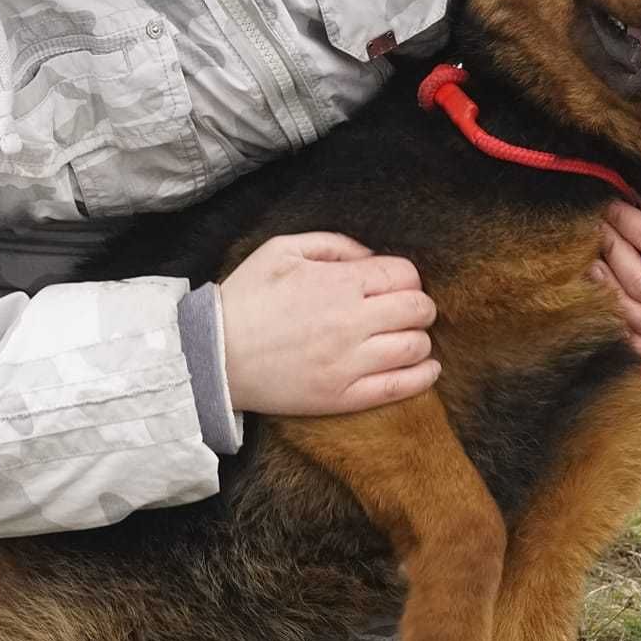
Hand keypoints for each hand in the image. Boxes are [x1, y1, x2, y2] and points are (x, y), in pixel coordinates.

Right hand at [220, 233, 439, 414]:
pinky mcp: (344, 396)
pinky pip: (401, 387)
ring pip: (416, 347)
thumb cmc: (245, 299)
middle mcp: (352, 322)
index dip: (405, 278)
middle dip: (418, 306)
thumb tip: (371, 257)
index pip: (405, 275)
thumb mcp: (281, 250)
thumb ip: (333, 244)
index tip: (392, 286)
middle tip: (404, 311)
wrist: (213, 357)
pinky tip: (426, 368)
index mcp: (339, 282)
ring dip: (419, 339)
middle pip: (419, 309)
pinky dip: (423, 375)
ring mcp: (350, 363)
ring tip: (407, 338)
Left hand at [590, 201, 640, 362]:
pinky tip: (608, 310)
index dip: (626, 223)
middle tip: (596, 230)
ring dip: (608, 291)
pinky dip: (626, 337)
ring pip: (637, 318)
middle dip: (612, 253)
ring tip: (593, 264)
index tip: (610, 207)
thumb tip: (621, 200)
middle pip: (640, 284)